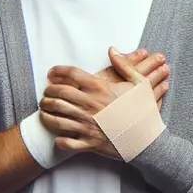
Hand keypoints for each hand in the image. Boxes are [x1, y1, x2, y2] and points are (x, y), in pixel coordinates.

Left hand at [37, 49, 170, 158]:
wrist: (147, 137)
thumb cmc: (144, 109)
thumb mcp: (140, 82)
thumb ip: (124, 64)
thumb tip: (112, 50)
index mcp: (101, 89)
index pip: (72, 75)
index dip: (58, 71)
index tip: (52, 72)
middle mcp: (90, 105)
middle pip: (58, 94)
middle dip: (48, 92)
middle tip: (47, 92)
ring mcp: (87, 125)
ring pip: (55, 117)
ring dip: (46, 113)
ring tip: (45, 110)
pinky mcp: (87, 142)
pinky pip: (64, 142)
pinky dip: (58, 139)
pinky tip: (57, 135)